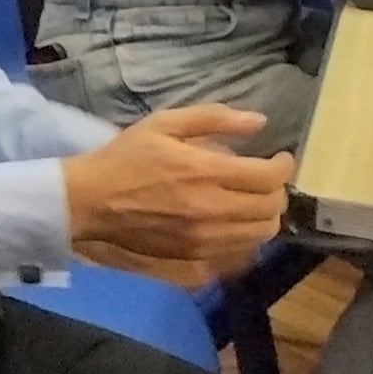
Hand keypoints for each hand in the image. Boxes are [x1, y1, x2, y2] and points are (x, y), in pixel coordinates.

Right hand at [57, 109, 283, 271]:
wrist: (89, 201)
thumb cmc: (126, 158)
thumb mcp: (163, 124)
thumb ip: (213, 118)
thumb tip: (259, 122)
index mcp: (205, 171)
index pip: (269, 176)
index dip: (283, 166)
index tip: (279, 158)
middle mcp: (212, 208)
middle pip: (272, 206)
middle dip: (277, 190)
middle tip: (264, 179)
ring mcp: (205, 236)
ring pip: (262, 232)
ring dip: (265, 214)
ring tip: (252, 200)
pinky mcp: (195, 254)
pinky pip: (241, 248)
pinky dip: (247, 233)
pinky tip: (234, 220)